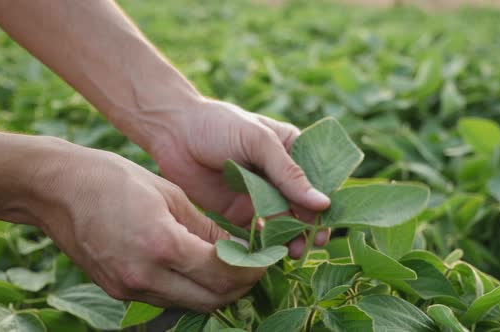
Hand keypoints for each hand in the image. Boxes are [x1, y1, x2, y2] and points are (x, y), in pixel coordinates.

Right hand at [33, 140, 264, 311]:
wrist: (57, 189)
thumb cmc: (114, 179)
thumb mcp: (170, 194)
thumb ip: (206, 228)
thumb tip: (238, 248)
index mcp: (162, 244)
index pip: (224, 273)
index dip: (253, 269)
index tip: (266, 258)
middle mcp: (145, 275)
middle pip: (212, 299)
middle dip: (241, 286)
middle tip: (254, 267)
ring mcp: (128, 288)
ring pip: (190, 305)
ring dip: (216, 291)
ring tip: (230, 268)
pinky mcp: (116, 292)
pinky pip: (166, 300)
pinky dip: (188, 290)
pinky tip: (196, 270)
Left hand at [145, 98, 330, 257]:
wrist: (172, 132)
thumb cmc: (218, 125)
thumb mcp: (258, 142)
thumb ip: (288, 173)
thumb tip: (323, 204)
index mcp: (290, 150)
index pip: (318, 179)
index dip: (324, 202)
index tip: (327, 222)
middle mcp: (278, 175)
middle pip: (302, 206)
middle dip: (309, 225)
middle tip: (312, 243)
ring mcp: (259, 195)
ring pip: (282, 222)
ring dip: (290, 237)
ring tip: (293, 251)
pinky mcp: (238, 212)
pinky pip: (257, 232)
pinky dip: (264, 244)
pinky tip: (269, 253)